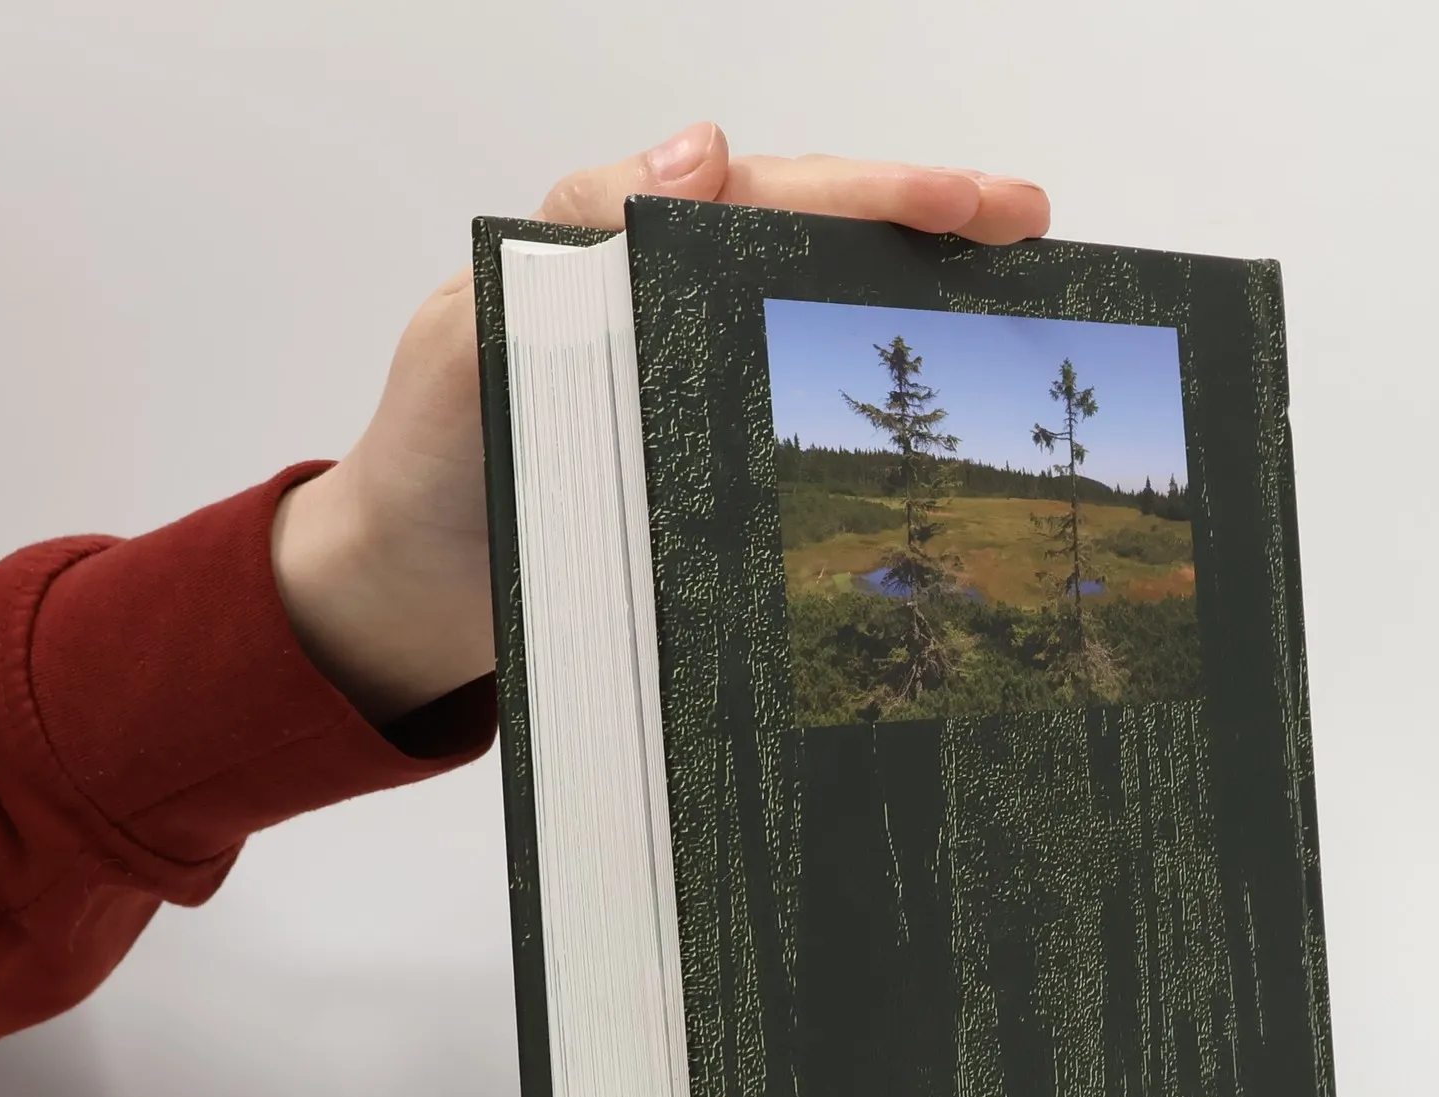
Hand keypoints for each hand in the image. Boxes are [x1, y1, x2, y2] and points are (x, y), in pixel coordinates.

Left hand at [271, 124, 1051, 724]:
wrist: (405, 605)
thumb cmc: (426, 472)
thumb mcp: (467, 339)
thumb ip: (567, 245)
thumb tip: (708, 149)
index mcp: (619, 256)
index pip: (768, 195)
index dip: (879, 191)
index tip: (978, 206)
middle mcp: (670, 305)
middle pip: (817, 239)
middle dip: (930, 226)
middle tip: (1034, 231)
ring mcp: (697, 383)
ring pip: (821, 319)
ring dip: (919, 306)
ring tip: (1022, 302)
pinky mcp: (708, 466)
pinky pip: (800, 415)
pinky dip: (876, 412)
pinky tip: (944, 420)